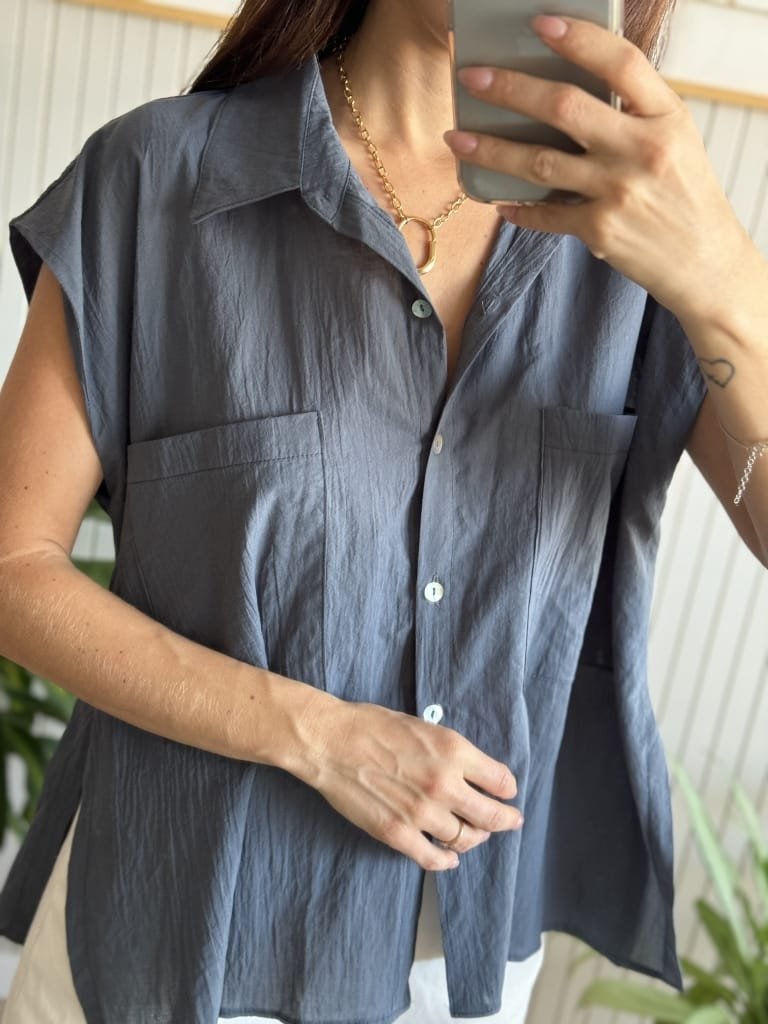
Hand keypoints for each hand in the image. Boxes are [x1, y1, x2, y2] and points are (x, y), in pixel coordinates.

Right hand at [292, 694, 523, 870]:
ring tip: (472, 836)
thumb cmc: (372, 726)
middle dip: (506, 820)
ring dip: (473, 838)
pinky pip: (434, 858)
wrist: (330, 741)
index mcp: (453, 751)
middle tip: (510, 821)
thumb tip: (471, 773)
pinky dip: (446, 860)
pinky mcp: (397, 833)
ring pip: (465, 839)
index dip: (507, 789)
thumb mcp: (423, 727)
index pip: (501, 780)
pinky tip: (448, 857)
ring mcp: (421, 812)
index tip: (506, 792)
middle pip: (491, 816)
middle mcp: (444, 784)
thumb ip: (451, 752)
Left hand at [443, 14, 752, 323]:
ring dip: (491, 150)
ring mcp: (618, 192)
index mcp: (665, 117)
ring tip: (457, 139)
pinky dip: (518, 208)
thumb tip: (572, 88)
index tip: (540, 23)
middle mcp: (642, 150)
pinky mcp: (600, 231)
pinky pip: (545, 214)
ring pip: (540, 163)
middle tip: (473, 77)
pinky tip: (498, 202)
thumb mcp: (677, 140)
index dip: (579, 39)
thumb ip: (635, 112)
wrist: (705, 262)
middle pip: (565, 107)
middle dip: (511, 89)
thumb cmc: (685, 194)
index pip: (621, 63)